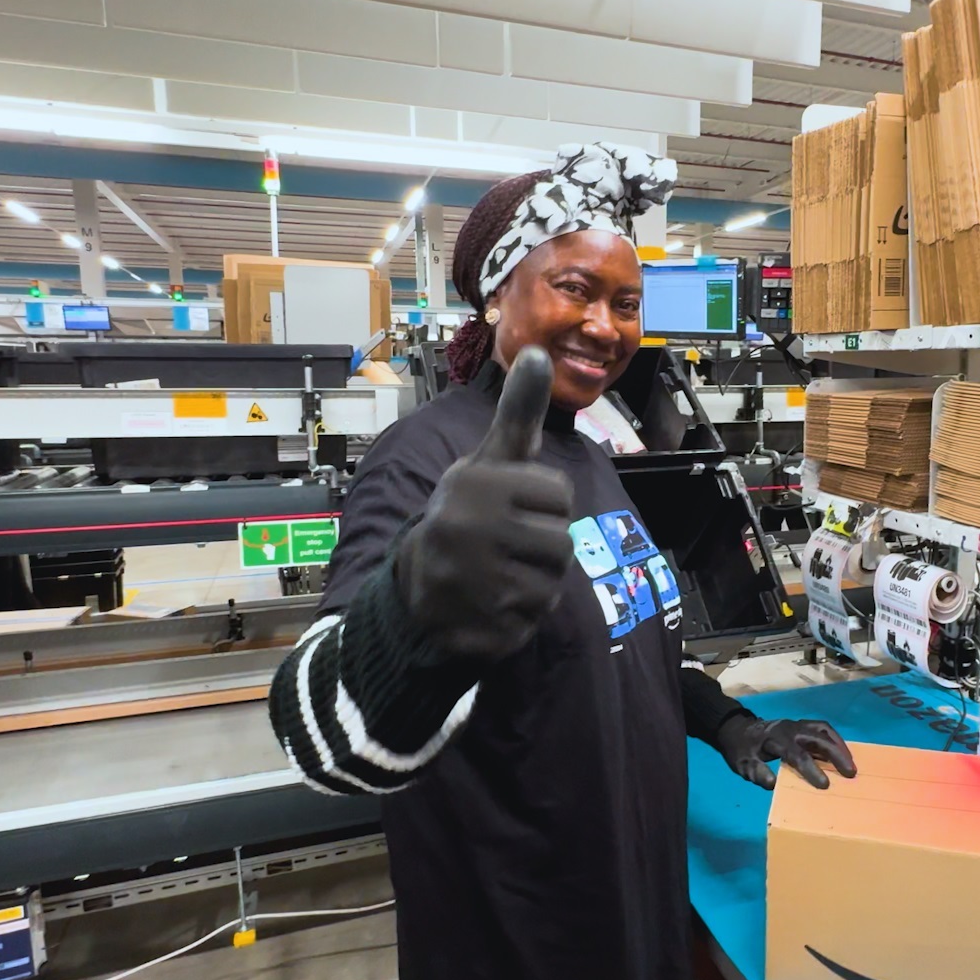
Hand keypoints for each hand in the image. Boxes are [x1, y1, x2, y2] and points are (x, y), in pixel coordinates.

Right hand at [398, 347, 574, 660]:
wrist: (416, 586)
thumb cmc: (468, 513)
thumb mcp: (491, 459)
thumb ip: (517, 411)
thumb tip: (536, 350)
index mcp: (476, 484)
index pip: (561, 496)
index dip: (544, 503)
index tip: (509, 507)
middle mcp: (467, 531)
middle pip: (563, 543)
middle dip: (543, 547)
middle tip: (504, 546)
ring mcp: (469, 585)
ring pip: (552, 585)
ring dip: (534, 584)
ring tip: (497, 574)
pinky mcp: (476, 629)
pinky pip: (533, 622)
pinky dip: (519, 618)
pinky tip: (489, 606)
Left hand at [715, 716, 856, 789]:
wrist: (737, 729)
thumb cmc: (742, 750)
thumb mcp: (742, 764)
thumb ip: (756, 773)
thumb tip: (773, 784)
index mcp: (774, 739)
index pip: (797, 754)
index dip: (812, 769)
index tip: (825, 785)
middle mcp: (790, 728)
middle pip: (817, 737)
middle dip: (836, 754)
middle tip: (850, 773)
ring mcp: (797, 724)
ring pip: (823, 730)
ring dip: (839, 745)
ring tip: (851, 763)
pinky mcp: (801, 724)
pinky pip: (822, 728)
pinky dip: (835, 739)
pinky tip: (842, 752)